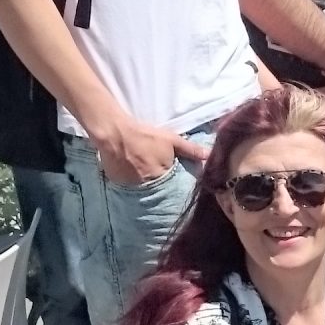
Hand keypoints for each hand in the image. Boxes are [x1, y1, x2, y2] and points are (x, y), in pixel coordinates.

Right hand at [93, 116, 207, 185]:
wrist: (115, 133)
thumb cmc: (145, 135)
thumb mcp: (171, 139)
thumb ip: (190, 150)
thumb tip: (209, 156)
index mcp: (162, 176)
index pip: (173, 186)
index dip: (174, 182)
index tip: (174, 179)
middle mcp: (148, 185)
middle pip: (158, 190)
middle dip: (161, 185)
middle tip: (158, 176)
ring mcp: (132, 187)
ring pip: (143, 190)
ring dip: (146, 186)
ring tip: (143, 175)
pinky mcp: (119, 185)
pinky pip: (129, 188)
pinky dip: (132, 184)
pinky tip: (131, 174)